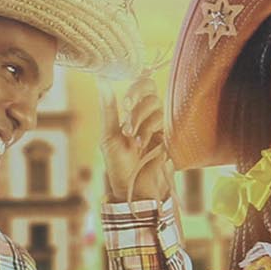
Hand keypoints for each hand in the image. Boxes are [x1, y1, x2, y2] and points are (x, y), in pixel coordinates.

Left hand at [104, 82, 170, 203]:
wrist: (134, 189)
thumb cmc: (119, 165)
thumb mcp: (109, 136)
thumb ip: (108, 108)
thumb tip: (100, 80)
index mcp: (134, 112)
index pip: (143, 85)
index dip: (136, 88)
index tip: (125, 102)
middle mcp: (149, 116)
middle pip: (151, 93)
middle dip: (136, 106)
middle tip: (126, 118)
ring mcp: (161, 126)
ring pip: (157, 108)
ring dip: (140, 122)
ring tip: (132, 140)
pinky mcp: (171, 137)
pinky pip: (164, 122)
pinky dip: (150, 131)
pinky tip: (142, 145)